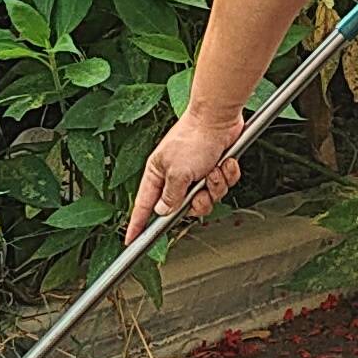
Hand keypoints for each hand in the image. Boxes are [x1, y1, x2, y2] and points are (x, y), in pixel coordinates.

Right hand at [128, 106, 249, 238]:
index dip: (137, 224)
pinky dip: (227, 175)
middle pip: (183, 208)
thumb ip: (171, 196)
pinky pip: (222, 185)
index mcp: (158, 174)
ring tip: (214, 171)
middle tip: (200, 192)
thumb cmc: (194, 137)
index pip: (144, 205)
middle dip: (198, 202)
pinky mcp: (215, 167)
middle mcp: (175, 175)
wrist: (219, 117)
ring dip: (215, 186)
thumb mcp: (178, 172)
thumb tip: (163, 211)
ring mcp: (196, 172)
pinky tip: (224, 162)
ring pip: (207, 199)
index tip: (130, 239)